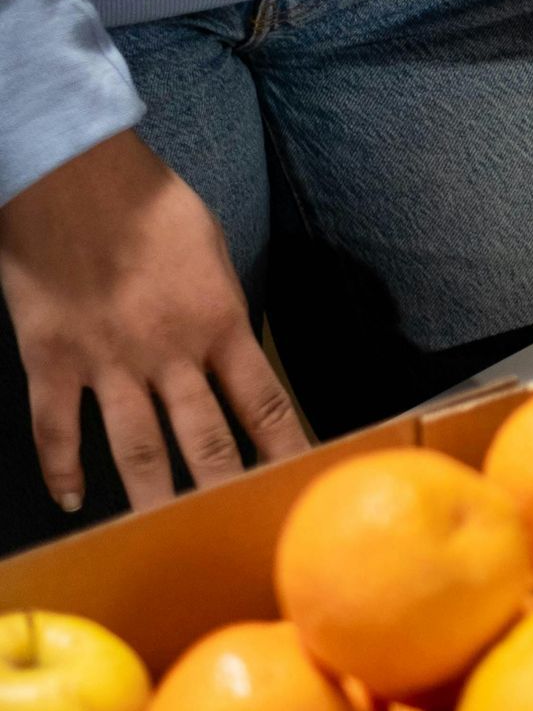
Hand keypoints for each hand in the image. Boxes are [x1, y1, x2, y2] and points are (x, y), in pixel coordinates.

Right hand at [0, 131, 304, 515]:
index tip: (302, 484)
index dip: (286, 450)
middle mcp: (168, 352)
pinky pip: (58, 429)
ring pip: (136, 450)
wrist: (72, 170)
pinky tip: (75, 500)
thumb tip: (234, 348)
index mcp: (218, 322)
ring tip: (165, 540)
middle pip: (207, 441)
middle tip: (241, 534)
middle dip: (227, 494)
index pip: (264, 403)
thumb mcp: (212, 250)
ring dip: (153, 500)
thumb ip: (222, 309)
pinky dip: (63, 468)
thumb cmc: (147, 200)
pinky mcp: (51, 358)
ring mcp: (107, 361)